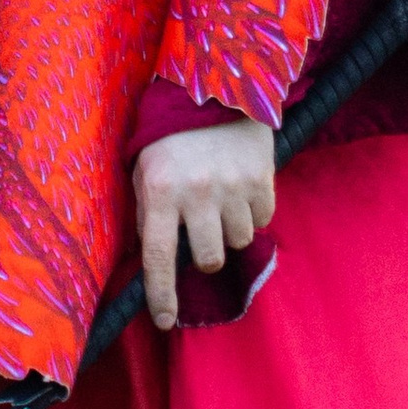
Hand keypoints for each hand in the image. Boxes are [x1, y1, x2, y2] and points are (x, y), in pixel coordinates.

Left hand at [133, 119, 276, 330]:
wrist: (215, 87)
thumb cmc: (170, 135)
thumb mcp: (144, 170)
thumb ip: (148, 213)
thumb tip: (151, 263)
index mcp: (159, 191)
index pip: (158, 258)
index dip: (161, 295)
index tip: (165, 321)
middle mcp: (196, 192)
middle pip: (208, 258)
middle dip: (206, 253)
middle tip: (202, 229)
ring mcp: (232, 186)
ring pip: (238, 241)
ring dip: (230, 230)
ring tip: (221, 200)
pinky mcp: (262, 178)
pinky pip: (262, 220)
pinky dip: (253, 213)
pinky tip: (240, 189)